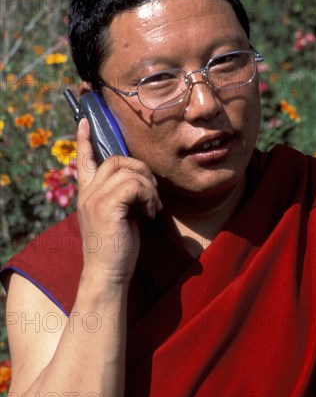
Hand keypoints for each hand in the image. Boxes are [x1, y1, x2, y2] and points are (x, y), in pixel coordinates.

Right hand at [76, 118, 161, 282]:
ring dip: (148, 186)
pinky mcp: (107, 206)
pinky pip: (135, 184)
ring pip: (128, 170)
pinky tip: (150, 213)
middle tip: (152, 191)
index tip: (84, 121)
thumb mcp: (118, 216)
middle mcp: (87, 193)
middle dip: (140, 169)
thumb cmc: (117, 248)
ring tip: (152, 207)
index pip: (83, 161)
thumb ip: (122, 196)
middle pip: (115, 160)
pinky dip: (149, 196)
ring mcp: (94, 198)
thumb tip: (140, 180)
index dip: (84, 141)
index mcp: (87, 195)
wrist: (108, 274)